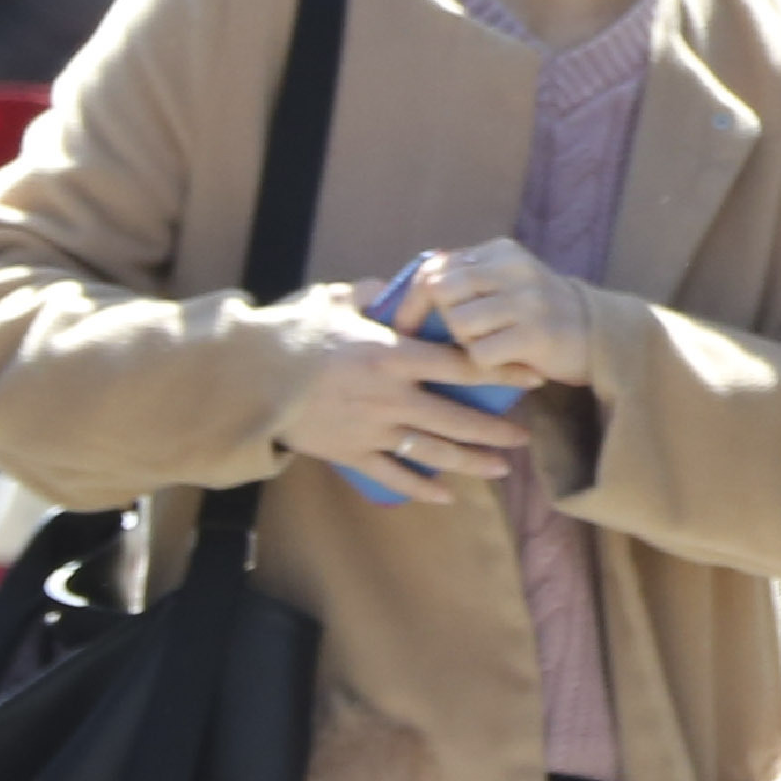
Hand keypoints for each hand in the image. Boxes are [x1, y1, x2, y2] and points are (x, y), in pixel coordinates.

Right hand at [270, 308, 520, 504]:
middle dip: (496, 429)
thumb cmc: (292, 334)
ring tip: (502, 468)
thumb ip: (369, 293)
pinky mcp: (351, 453)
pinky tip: (446, 494)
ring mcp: (372, 429)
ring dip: (471, 462)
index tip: (531, 376)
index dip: (501, 372)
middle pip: (457, 418)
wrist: (249, 378)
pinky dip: (422, 488)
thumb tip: (391, 285)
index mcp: (392, 355)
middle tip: (524, 435)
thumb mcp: (333, 301)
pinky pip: (394, 476)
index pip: (461, 366)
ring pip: (434, 452)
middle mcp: (391, 396)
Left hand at [397, 238, 596, 390]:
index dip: (411, 299)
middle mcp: (513, 268)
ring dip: (462, 342)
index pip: (435, 267)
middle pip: (441, 291)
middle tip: (438, 342)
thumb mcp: (506, 281)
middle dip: (432, 321)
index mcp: (499, 252)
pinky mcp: (536, 334)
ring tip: (482, 347)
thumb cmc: (538, 312)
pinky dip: (483, 364)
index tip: (404, 325)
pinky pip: (481, 353)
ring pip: (458, 322)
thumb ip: (465, 279)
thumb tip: (405, 289)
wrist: (599, 333)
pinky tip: (500, 363)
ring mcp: (527, 299)